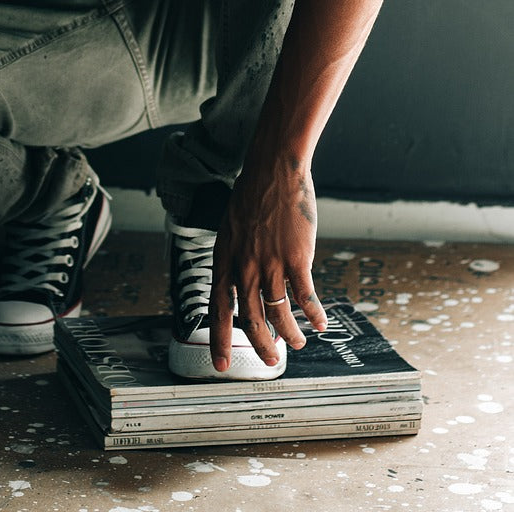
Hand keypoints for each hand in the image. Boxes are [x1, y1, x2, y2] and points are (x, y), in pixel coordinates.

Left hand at [208, 154, 327, 372]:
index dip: (219, 340)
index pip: (218, 309)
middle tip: (272, 361)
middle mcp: (244, 267)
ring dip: (290, 333)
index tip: (220, 367)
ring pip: (279, 314)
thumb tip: (244, 282)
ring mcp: (271, 264)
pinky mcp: (297, 259)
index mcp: (224, 259)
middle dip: (262, 346)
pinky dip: (314, 314)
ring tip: (297, 342)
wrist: (274, 170)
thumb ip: (235, 257)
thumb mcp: (231, 228)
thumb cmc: (253, 195)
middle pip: (251, 319)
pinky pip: (306, 297)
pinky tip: (320, 323)